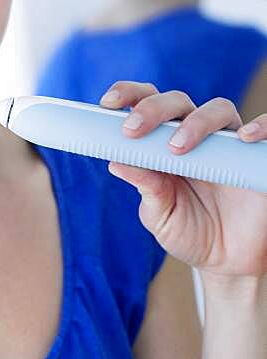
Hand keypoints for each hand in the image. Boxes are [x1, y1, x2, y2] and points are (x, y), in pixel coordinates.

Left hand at [99, 81, 266, 278]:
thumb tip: (115, 163)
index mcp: (165, 143)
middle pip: (178, 101)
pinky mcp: (257, 158)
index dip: (130, 95)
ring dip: (196, 122)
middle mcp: (198, 136)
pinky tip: (245, 138)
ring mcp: (229, 144)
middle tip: (133, 130)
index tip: (108, 102)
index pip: (148, 104)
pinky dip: (259, 127)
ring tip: (178, 148)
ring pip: (219, 109)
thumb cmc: (189, 232)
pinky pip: (266, 130)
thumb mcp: (160, 214)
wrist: (227, 263)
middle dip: (153, 109)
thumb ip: (145, 188)